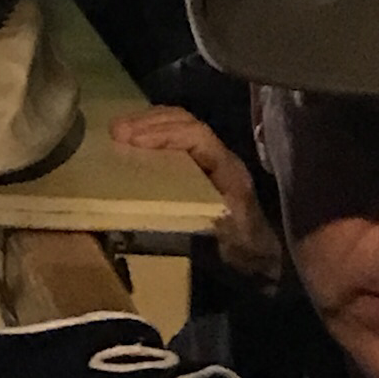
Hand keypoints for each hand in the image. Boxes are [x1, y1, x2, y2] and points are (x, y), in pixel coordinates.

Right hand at [111, 106, 282, 284]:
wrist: (263, 256)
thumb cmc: (245, 249)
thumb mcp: (230, 241)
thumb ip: (208, 225)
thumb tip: (174, 211)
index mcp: (228, 170)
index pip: (197, 136)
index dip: (164, 134)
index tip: (132, 141)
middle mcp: (220, 155)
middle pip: (185, 121)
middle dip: (148, 122)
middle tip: (115, 131)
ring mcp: (210, 156)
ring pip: (179, 123)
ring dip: (147, 122)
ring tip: (117, 131)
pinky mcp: (199, 162)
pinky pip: (174, 135)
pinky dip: (150, 132)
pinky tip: (131, 140)